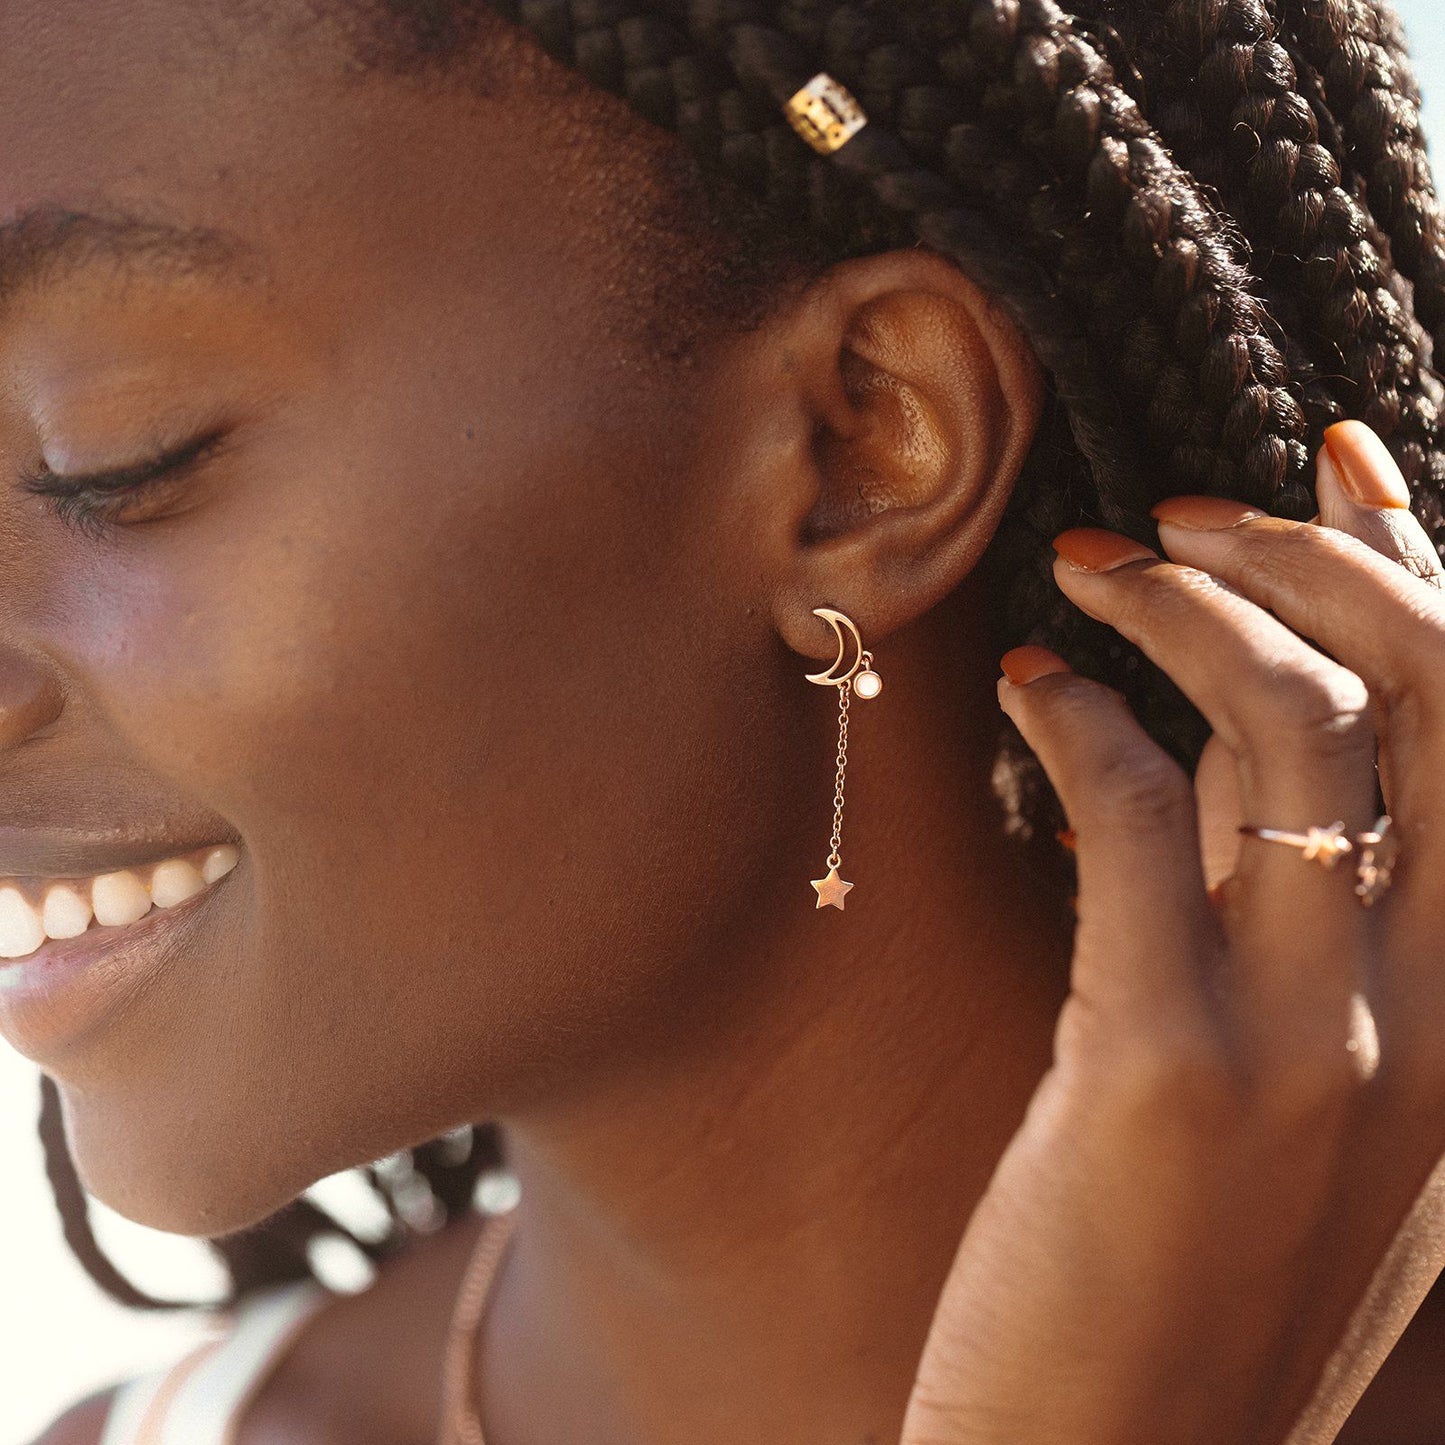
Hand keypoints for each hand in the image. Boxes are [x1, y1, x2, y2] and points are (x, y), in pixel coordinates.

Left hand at [899, 422, 1444, 1444]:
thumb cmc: (1179, 1250)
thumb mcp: (1280, 1053)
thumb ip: (1283, 889)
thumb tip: (1240, 711)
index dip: (1428, 569)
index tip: (1344, 464)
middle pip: (1432, 696)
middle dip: (1316, 558)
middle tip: (1185, 513)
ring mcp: (1323, 1045)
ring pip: (1293, 729)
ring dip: (1183, 611)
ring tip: (1085, 568)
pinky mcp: (1167, 1068)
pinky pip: (1138, 816)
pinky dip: (1077, 715)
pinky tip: (1020, 685)